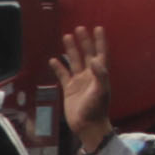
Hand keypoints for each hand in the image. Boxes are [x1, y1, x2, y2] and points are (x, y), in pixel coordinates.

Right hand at [52, 24, 114, 154]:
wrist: (87, 126)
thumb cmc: (96, 109)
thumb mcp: (101, 91)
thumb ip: (100, 75)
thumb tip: (94, 59)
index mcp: (99, 74)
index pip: (100, 54)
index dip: (100, 41)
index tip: (98, 28)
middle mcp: (90, 75)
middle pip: (86, 54)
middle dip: (84, 41)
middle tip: (79, 28)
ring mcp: (79, 82)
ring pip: (74, 61)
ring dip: (71, 50)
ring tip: (67, 37)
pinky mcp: (69, 89)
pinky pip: (63, 75)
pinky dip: (58, 67)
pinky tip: (53, 60)